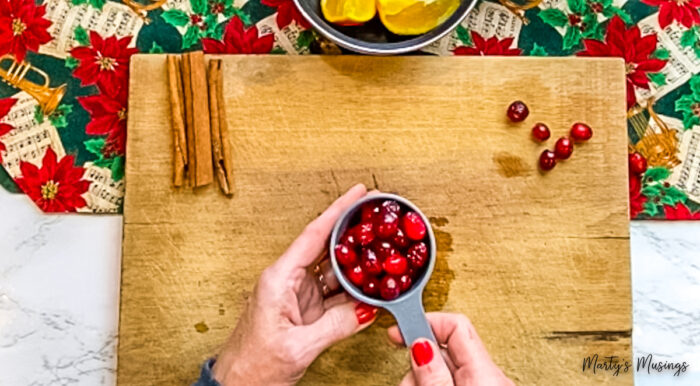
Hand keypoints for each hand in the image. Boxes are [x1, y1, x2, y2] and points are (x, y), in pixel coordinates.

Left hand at [212, 184, 377, 385]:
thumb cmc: (253, 366)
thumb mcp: (299, 346)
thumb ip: (337, 325)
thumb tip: (368, 310)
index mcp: (279, 278)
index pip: (314, 235)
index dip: (338, 211)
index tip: (358, 193)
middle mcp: (287, 280)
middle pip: (325, 246)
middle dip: (352, 230)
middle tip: (377, 215)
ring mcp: (296, 294)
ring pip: (333, 270)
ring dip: (356, 262)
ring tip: (382, 248)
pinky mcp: (303, 309)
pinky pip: (333, 292)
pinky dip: (352, 289)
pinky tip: (370, 285)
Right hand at [388, 313, 513, 385]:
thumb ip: (433, 374)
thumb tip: (420, 344)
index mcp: (486, 373)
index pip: (455, 324)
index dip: (423, 322)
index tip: (397, 330)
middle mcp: (490, 378)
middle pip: (443, 350)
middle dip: (417, 362)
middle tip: (407, 381)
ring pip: (441, 370)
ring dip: (420, 379)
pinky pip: (449, 383)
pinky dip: (431, 385)